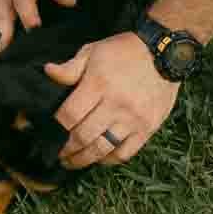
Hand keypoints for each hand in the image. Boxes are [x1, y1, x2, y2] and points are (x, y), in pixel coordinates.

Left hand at [46, 32, 179, 168]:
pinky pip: (125, 152)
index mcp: (98, 84)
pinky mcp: (148, 128)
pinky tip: (100, 158)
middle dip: (67, 149)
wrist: (165, 53)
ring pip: (102, 148)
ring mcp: (133, 118)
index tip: (51, 131)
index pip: (70, 114)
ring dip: (84, 159)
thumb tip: (47, 72)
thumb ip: (71, 67)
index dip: (57, 126)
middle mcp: (115, 104)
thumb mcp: (94, 51)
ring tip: (73, 162)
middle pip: (83, 136)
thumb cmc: (124, 51)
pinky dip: (109, 159)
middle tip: (59, 154)